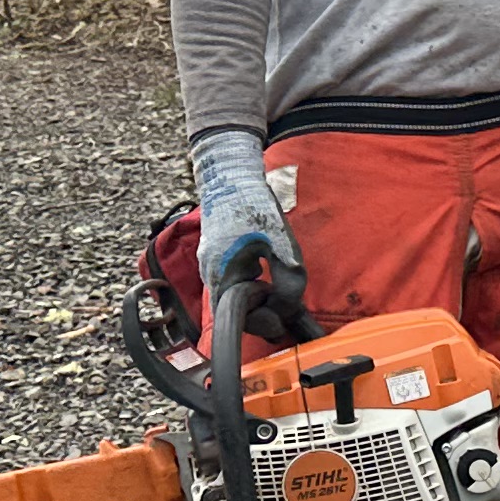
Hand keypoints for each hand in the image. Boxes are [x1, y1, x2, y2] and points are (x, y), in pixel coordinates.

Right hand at [190, 126, 315, 350]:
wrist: (231, 176)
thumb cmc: (256, 208)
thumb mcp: (282, 246)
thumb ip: (288, 281)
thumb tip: (289, 311)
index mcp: (223, 273)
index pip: (236, 318)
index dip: (261, 324)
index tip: (282, 323)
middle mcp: (210, 273)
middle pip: (234, 310)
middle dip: (260, 313)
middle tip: (285, 311)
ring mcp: (210, 264)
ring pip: (233, 296)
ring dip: (255, 300)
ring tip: (277, 294)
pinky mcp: (214, 256)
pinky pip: (231, 282)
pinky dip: (248, 287)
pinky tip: (265, 279)